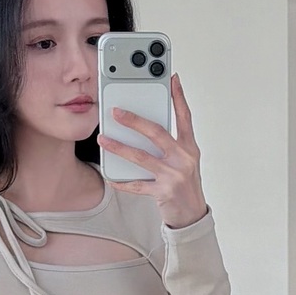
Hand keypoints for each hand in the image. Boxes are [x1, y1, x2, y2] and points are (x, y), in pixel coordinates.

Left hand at [102, 75, 207, 225]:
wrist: (192, 215)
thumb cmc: (185, 184)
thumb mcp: (184, 161)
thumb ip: (170, 144)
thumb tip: (145, 127)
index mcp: (190, 148)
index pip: (185, 117)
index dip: (179, 97)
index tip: (172, 78)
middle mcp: (183, 159)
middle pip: (157, 133)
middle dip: (135, 120)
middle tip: (116, 112)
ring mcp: (173, 176)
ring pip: (141, 157)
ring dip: (119, 147)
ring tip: (103, 139)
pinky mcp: (163, 192)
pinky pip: (137, 184)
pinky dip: (122, 180)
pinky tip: (110, 175)